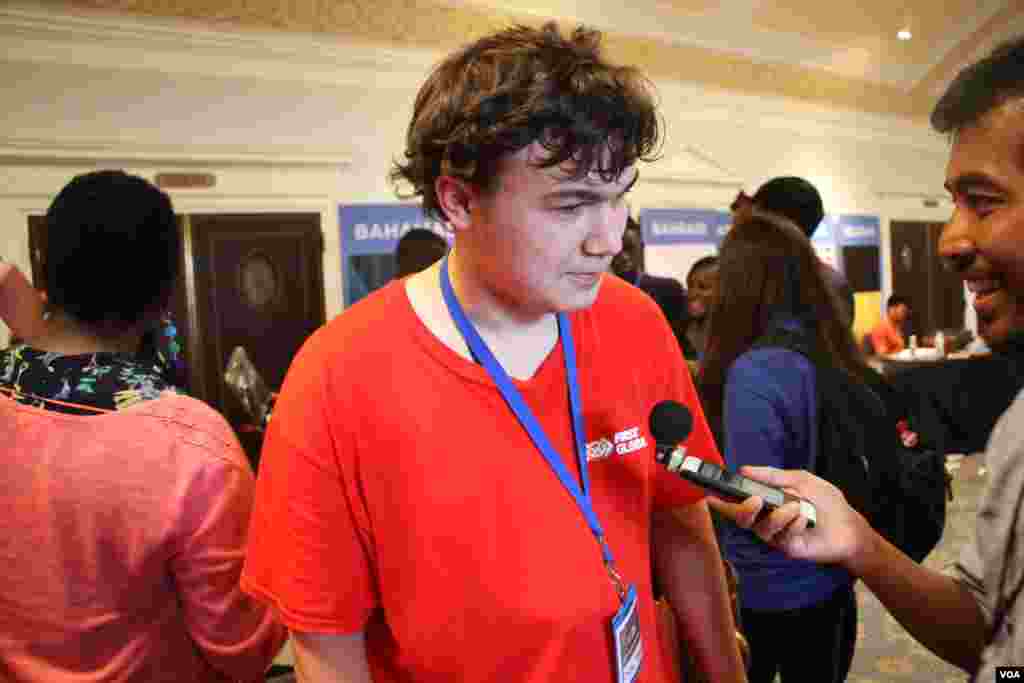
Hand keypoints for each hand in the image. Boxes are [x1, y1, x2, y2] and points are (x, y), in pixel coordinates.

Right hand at [706, 466, 871, 567]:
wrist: (849, 526)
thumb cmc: (826, 502)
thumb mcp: (800, 480)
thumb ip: (772, 476)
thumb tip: (744, 470)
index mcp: (766, 501)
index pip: (737, 501)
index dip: (720, 500)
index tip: (708, 494)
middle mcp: (765, 518)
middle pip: (741, 518)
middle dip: (743, 509)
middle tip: (755, 500)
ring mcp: (775, 535)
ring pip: (761, 527)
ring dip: (779, 515)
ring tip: (797, 507)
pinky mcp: (786, 547)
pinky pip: (781, 535)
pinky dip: (793, 524)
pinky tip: (806, 519)